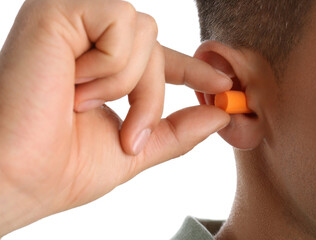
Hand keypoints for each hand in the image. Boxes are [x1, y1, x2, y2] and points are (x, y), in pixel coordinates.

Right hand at [0, 0, 231, 235]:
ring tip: (83, 105)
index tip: (220, 83)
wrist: (16, 178)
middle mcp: (86, 39)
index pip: (156, 58)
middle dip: (150, 97)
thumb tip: (220, 115)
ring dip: (125, 83)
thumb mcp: (134, 151)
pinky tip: (71, 82)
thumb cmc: (63, 168)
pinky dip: (109, 64)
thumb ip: (177, 131)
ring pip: (144, 33)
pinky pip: (121, 22)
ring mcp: (73, 20)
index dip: (191, 69)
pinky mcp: (59, 10)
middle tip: (128, 135)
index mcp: (99, 68)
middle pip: (155, 45)